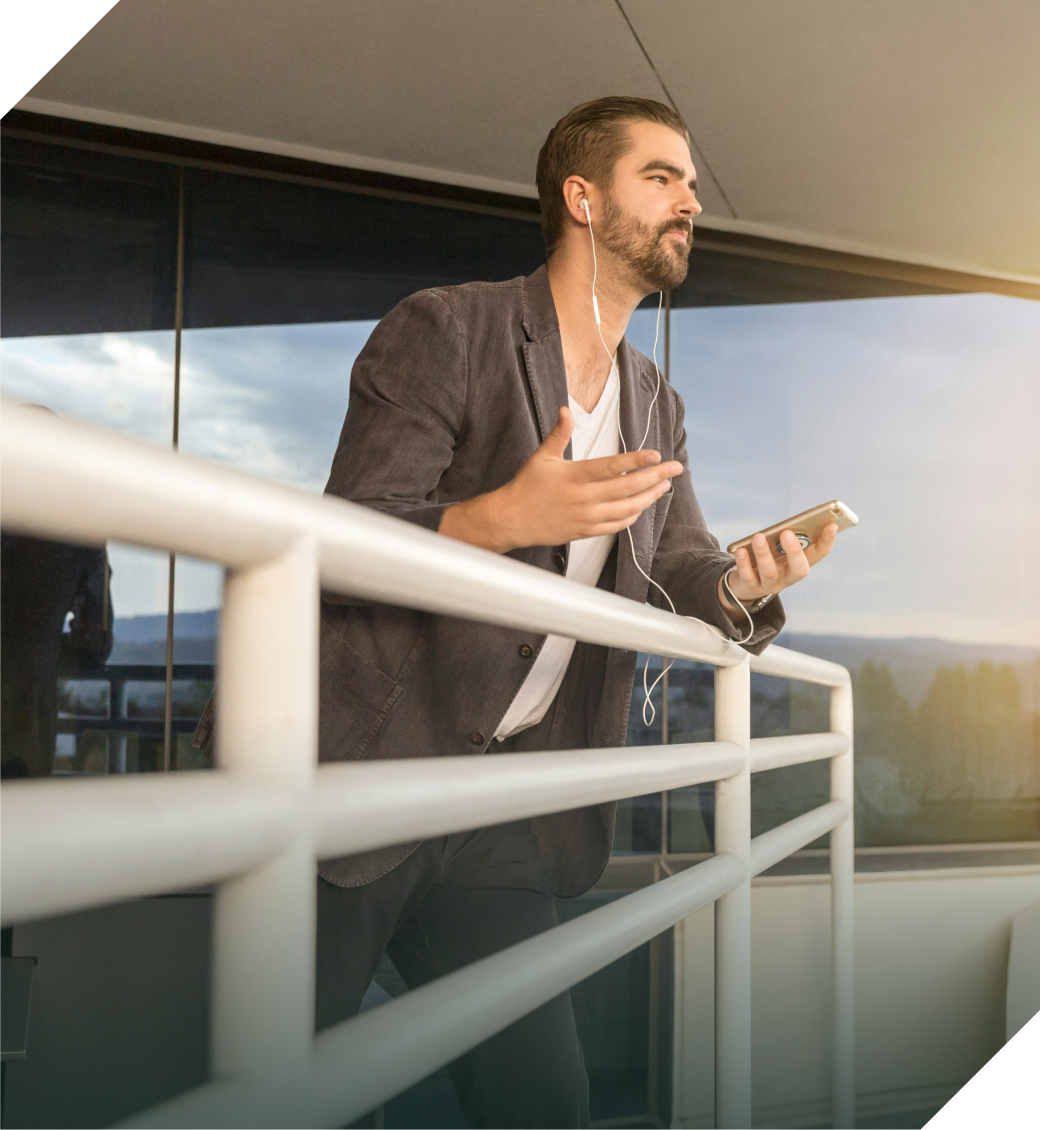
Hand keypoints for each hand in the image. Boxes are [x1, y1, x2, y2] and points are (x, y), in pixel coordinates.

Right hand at [439, 406, 682, 552]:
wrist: (512, 519)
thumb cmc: (527, 485)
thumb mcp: (542, 456)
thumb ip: (559, 433)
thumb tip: (566, 409)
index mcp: (575, 475)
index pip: (613, 467)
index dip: (637, 461)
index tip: (657, 455)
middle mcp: (584, 498)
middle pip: (628, 489)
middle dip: (656, 478)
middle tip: (676, 469)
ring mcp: (586, 517)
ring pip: (627, 509)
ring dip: (649, 498)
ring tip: (664, 487)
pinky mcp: (585, 531)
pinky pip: (615, 526)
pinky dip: (631, 517)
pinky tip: (641, 508)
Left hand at [719, 525, 838, 613]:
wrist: (744, 585)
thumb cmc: (767, 559)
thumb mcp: (778, 549)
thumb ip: (785, 538)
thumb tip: (788, 525)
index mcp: (800, 564)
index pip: (819, 555)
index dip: (827, 542)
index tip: (832, 525)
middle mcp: (789, 577)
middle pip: (799, 570)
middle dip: (794, 552)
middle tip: (787, 533)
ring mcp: (770, 585)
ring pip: (770, 573)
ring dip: (764, 554)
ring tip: (758, 537)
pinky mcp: (751, 587)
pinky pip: (748, 577)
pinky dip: (744, 563)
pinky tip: (740, 551)